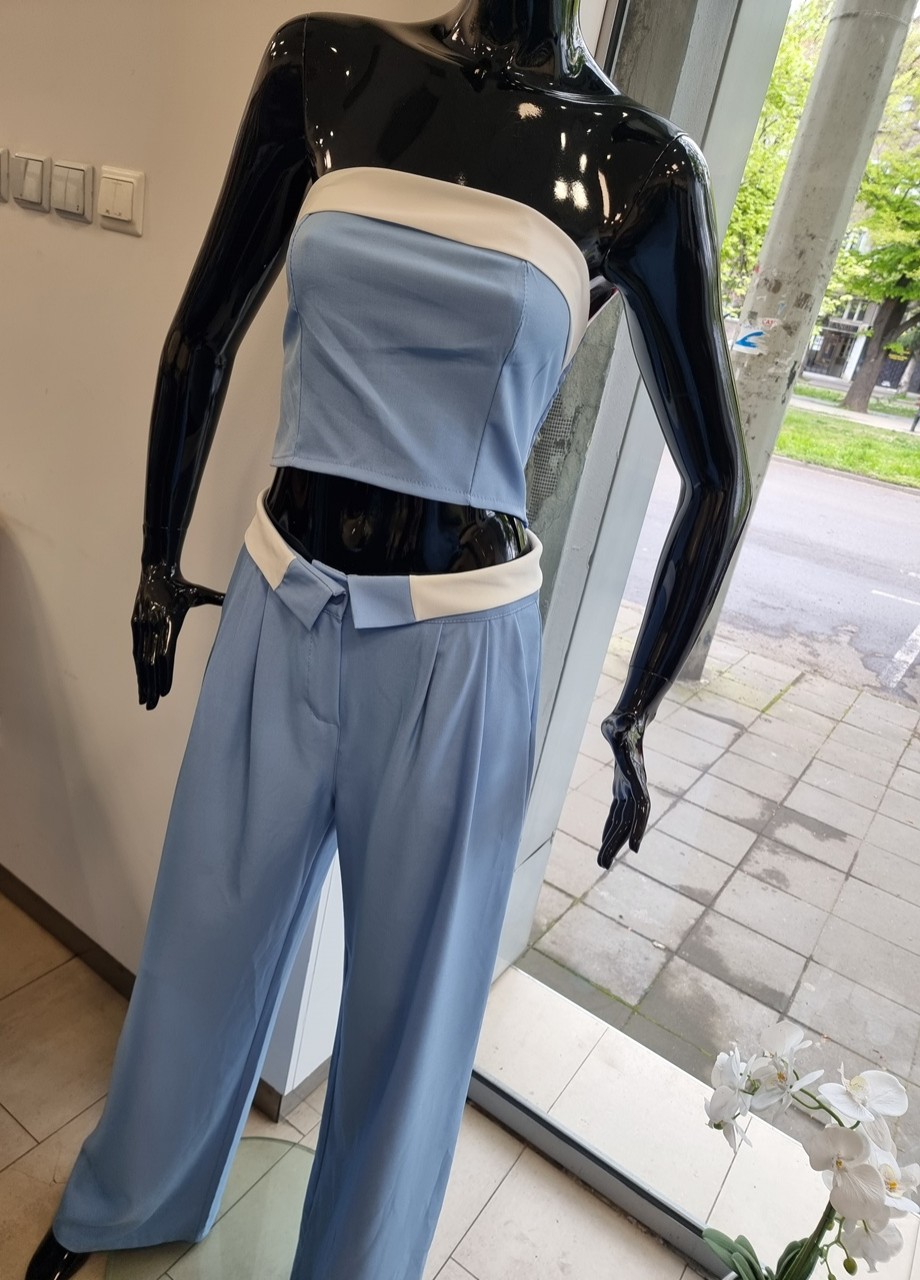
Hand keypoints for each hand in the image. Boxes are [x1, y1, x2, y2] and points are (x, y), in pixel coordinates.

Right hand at [131, 563, 223, 709]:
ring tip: (144, 700)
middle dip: (151, 686)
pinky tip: (140, 680)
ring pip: (140, 659)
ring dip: (142, 681)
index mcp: (169, 621)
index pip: (166, 654)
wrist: (156, 569)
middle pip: (151, 663)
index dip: (165, 675)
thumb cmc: (181, 584)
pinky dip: (138, 667)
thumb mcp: (200, 593)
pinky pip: (136, 650)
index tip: (165, 693)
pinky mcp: (135, 623)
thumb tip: (235, 600)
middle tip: (153, 706)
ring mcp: (141, 625)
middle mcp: (153, 625)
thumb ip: (217, 599)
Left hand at [597, 711, 650, 868]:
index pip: (640, 807)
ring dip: (612, 841)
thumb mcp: (618, 721)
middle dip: (616, 844)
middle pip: (627, 822)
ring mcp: (629, 789)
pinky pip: (616, 814)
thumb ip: (620, 723)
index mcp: (635, 777)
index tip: (634, 848)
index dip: (638, 827)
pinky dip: (609, 828)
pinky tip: (604, 842)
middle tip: (602, 865)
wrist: (630, 721)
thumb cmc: (623, 721)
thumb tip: (621, 720)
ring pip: (621, 821)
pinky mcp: (622, 788)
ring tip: (601, 862)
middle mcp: (635, 787)